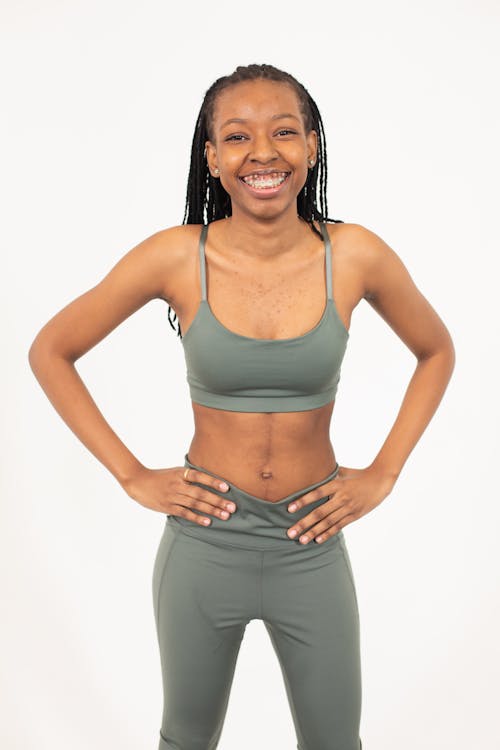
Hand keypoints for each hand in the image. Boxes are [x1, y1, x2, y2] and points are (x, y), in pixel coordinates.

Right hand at [121, 465, 236, 524]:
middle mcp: (178, 485)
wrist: (139, 482)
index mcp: (180, 473)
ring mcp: (172, 496)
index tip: (227, 487)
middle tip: (232, 507)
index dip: (213, 481)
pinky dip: (196, 518)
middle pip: (200, 493)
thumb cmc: (161, 476)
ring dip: (211, 510)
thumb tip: (210, 481)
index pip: (199, 476)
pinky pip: (184, 513)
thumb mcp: (175, 471)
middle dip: (218, 500)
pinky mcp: (168, 507)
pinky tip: (208, 522)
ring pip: (195, 504)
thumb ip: (190, 476)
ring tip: (225, 515)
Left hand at [286, 464, 397, 543]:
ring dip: (314, 532)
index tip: (289, 508)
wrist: (380, 481)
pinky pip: (339, 526)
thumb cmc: (358, 474)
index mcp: (337, 484)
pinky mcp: (354, 516)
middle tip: (291, 533)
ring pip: (328, 522)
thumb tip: (312, 469)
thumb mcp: (343, 471)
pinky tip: (317, 540)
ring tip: (301, 540)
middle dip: (304, 523)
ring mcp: (348, 508)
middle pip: (320, 512)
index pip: (317, 493)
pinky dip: (328, 533)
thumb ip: (328, 473)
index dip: (303, 501)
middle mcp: (342, 497)